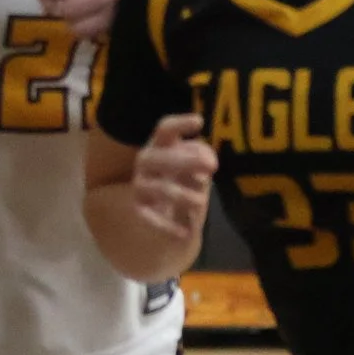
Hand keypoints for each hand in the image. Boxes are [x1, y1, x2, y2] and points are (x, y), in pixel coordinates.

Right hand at [131, 114, 217, 254]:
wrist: (167, 211)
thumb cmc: (185, 177)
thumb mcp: (196, 165)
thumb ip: (202, 158)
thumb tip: (204, 165)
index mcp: (160, 144)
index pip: (165, 129)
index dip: (180, 124)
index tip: (199, 122)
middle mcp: (146, 161)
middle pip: (162, 157)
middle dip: (188, 161)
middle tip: (213, 166)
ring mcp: (140, 184)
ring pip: (162, 190)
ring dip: (185, 196)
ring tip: (201, 203)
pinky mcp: (139, 209)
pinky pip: (151, 218)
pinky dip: (169, 227)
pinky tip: (186, 233)